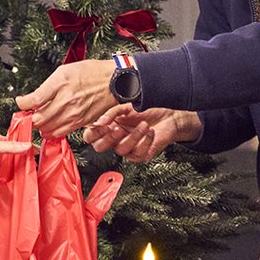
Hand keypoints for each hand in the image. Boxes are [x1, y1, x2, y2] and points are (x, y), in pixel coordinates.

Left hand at [0, 134, 30, 185]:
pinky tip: (15, 181)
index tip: (36, 152)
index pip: (16, 142)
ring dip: (17, 170)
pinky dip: (9, 179)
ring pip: (10, 166)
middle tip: (34, 165)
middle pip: (15, 155)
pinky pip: (3, 177)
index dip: (26, 147)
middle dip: (24, 160)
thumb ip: (10, 147)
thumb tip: (27, 146)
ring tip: (28, 174)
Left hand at [14, 60, 116, 137]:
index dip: (23, 103)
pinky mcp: (80, 122)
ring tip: (39, 118)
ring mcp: (74, 114)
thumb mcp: (65, 70)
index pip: (34, 100)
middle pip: (38, 118)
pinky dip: (51, 131)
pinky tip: (50, 125)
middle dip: (30, 116)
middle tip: (29, 112)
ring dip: (39, 125)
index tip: (21, 102)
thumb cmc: (91, 73)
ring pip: (47, 128)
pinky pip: (59, 132)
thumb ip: (47, 86)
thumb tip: (33, 98)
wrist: (115, 82)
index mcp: (61, 83)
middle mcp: (66, 100)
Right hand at [83, 105, 201, 161]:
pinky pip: (137, 153)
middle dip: (109, 138)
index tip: (103, 125)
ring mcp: (127, 148)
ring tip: (144, 125)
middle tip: (119, 128)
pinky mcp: (140, 154)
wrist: (168, 116)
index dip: (93, 133)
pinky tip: (150, 131)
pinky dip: (145, 141)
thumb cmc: (148, 110)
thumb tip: (100, 121)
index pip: (91, 136)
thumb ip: (112, 112)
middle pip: (99, 148)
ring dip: (133, 136)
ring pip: (120, 150)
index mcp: (108, 127)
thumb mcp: (127, 105)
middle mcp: (115, 139)